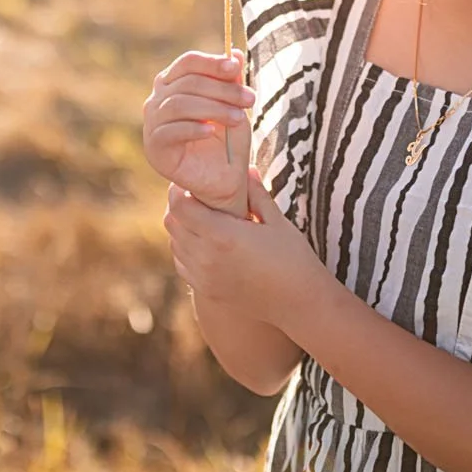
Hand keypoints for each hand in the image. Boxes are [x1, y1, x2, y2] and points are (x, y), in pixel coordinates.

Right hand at [143, 50, 253, 213]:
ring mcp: (153, 124)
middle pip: (186, 83)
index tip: (236, 68)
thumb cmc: (228, 139)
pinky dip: (193, 128)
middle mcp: (158, 101)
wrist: (224, 179)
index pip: (187, 63)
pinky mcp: (154, 149)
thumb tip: (234, 52)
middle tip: (250, 99)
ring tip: (238, 118)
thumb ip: (230, 81)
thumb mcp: (234, 105)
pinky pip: (170, 131)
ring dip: (213, 108)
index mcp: (174, 85)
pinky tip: (211, 131)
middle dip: (222, 89)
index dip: (211, 63)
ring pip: (178, 105)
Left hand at [164, 175, 326, 323]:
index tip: (191, 182)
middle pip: (171, 223)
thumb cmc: (294, 258)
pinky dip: (186, 250)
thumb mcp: (277, 220)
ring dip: (183, 228)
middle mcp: (206, 257)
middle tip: (196, 196)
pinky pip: (182, 264)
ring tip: (203, 218)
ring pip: (175, 243)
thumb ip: (255, 194)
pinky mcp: (207, 290)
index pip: (180, 206)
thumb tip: (245, 168)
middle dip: (179, 206)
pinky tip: (206, 242)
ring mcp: (204, 277)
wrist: (299, 303)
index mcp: (222, 235)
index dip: (179, 190)